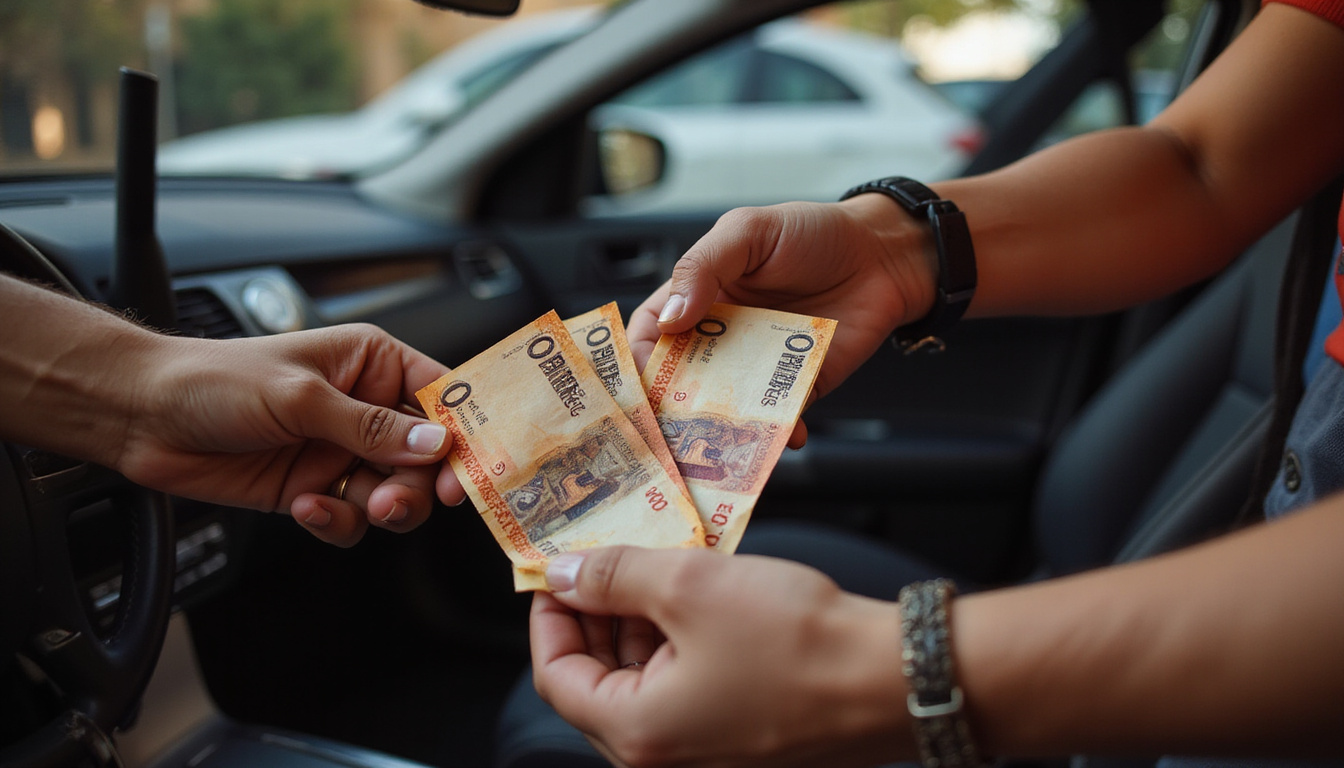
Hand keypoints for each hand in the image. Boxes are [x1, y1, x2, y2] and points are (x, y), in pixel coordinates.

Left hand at [117, 323, 465, 545]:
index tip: (474, 468)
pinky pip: (351, 518)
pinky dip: (337, 522)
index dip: (466, 432)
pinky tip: (305, 508)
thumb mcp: (300, 398)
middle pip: (426, 457)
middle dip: (418, 484)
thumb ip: (370, 427)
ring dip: (382, 507)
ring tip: (358, 506)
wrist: (143, 416)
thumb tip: (435, 444)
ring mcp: (340, 451)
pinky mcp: (315, 489)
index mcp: (371, 363)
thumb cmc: (215, 380)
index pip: (441, 396)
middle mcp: (364, 407)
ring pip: (395, 494)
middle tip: (400, 501)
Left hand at [531, 546, 910, 767]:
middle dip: (598, 614)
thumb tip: (564, 575)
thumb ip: (613, 577)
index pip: (556, 676)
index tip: (557, 571)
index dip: (549, 616)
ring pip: (646, 680)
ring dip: (642, 621)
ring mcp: (708, 752)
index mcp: (639, 733)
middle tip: (605, 558)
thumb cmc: (800, 642)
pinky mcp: (743, 737)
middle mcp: (667, 757)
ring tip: (658, 563)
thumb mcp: (688, 584)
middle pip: (598, 680)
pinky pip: (689, 686)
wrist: (896, 678)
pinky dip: (681, 640)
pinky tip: (698, 592)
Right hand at [627, 197, 937, 414]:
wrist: (885, 255)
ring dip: (718, 433)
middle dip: (670, 413)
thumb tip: (671, 316)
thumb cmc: (814, 233)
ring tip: (718, 450)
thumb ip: (704, 267)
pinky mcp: (796, 388)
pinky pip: (776, 420)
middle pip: (679, 384)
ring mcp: (757, 367)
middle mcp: (720, 338)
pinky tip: (786, 436)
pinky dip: (777, 436)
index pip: (651, 337)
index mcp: (697, 297)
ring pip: (724, 410)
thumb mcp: (748, 232)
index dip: (638, 363)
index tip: (638, 388)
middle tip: (669, 436)